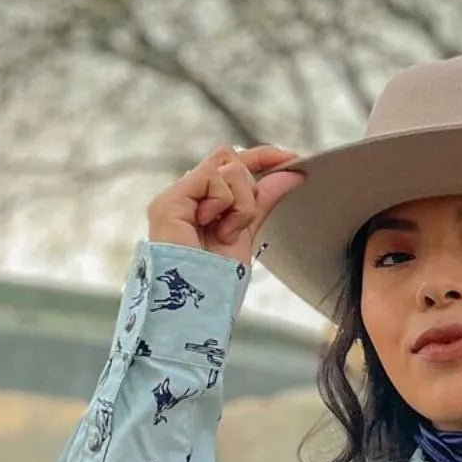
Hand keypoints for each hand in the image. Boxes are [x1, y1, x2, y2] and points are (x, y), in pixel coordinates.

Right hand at [146, 145, 304, 264]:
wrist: (200, 306)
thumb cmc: (217, 277)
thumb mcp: (248, 230)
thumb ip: (264, 199)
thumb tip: (292, 174)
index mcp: (203, 202)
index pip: (232, 164)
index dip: (263, 156)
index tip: (293, 159)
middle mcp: (187, 196)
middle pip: (231, 159)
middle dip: (250, 190)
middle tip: (242, 222)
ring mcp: (176, 197)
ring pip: (227, 166)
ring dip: (241, 202)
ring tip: (226, 232)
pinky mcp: (169, 202)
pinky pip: (212, 177)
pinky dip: (225, 203)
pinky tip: (214, 227)